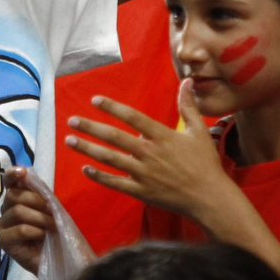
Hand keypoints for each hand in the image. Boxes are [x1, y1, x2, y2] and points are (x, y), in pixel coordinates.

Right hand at [0, 167, 49, 274]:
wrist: (60, 256)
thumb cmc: (55, 230)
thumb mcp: (50, 206)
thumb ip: (38, 191)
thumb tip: (26, 174)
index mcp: (16, 198)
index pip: (8, 181)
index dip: (13, 174)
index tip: (23, 172)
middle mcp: (6, 210)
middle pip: (13, 195)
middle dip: (36, 200)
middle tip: (52, 211)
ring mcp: (3, 226)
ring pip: (18, 211)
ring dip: (40, 217)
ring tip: (52, 226)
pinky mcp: (4, 242)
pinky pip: (20, 229)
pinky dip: (36, 231)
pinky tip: (43, 236)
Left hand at [64, 88, 228, 222]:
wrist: (209, 198)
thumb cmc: (205, 163)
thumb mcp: (198, 131)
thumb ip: (188, 106)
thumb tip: (187, 81)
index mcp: (162, 136)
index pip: (132, 117)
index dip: (112, 107)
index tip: (94, 100)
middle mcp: (149, 153)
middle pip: (114, 137)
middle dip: (90, 127)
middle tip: (71, 120)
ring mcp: (143, 174)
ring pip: (110, 159)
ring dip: (88, 149)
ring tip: (70, 140)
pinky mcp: (141, 192)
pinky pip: (115, 183)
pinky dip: (99, 176)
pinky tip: (85, 169)